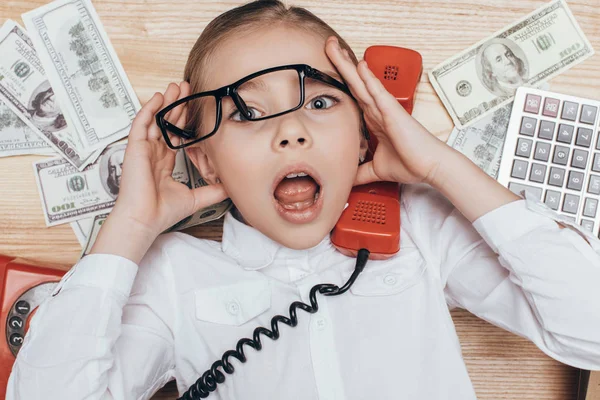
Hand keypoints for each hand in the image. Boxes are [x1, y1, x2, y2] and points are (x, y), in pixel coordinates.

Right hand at [108, 82, 227, 237]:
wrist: (146, 219)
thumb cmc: (163, 212)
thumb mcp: (196, 198)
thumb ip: (214, 191)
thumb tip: (232, 187)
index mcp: (164, 162)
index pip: (176, 135)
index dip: (185, 121)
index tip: (196, 108)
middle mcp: (154, 154)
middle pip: (167, 123)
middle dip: (178, 105)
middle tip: (188, 89)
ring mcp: (143, 149)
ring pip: (156, 119)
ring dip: (166, 102)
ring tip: (177, 86)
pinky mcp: (134, 148)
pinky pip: (141, 123)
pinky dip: (149, 109)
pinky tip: (159, 97)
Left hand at [325, 36, 449, 185]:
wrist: (429, 167)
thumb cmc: (411, 164)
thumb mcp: (377, 170)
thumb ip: (361, 172)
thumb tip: (347, 180)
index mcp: (374, 121)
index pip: (353, 97)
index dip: (341, 82)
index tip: (328, 70)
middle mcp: (378, 111)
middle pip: (354, 84)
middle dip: (341, 65)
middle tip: (328, 46)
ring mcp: (385, 109)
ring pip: (362, 83)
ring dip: (348, 66)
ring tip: (334, 48)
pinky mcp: (392, 112)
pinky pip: (378, 92)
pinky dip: (368, 78)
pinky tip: (359, 65)